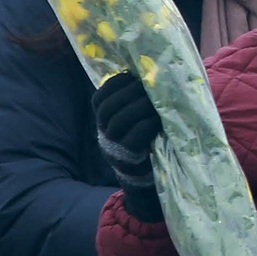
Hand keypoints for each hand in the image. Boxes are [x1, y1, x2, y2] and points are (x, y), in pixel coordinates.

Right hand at [94, 72, 164, 221]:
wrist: (145, 180)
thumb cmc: (144, 144)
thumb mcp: (133, 123)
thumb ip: (134, 104)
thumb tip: (148, 76)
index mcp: (103, 121)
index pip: (100, 98)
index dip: (115, 84)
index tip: (131, 75)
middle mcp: (103, 133)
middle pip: (109, 107)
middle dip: (130, 93)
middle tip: (149, 86)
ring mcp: (114, 147)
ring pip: (120, 121)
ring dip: (139, 107)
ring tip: (155, 101)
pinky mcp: (128, 159)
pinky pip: (133, 138)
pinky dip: (146, 125)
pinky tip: (156, 119)